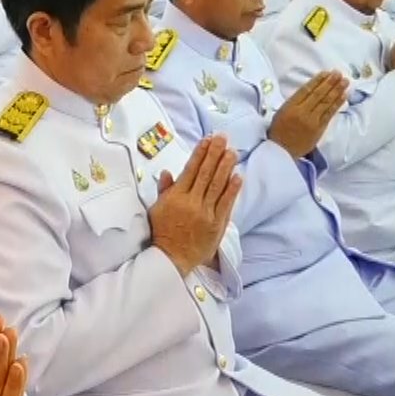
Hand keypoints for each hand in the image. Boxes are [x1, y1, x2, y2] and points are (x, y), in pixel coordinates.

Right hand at [148, 135, 241, 274]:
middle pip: (206, 173)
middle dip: (215, 153)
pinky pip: (226, 204)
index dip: (200, 153)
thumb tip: (168, 172)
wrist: (171, 258)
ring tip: (232, 152)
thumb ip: (164, 190)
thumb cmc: (162, 233)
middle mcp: (192, 202)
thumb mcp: (157, 209)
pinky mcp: (216, 224)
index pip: (190, 169)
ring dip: (226, 167)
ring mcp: (206, 213)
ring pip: (217, 185)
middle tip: (223, 137)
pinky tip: (238, 176)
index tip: (207, 139)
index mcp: (176, 197)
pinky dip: (232, 190)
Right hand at [268, 70, 348, 157]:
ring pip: (326, 103)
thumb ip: (293, 102)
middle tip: (338, 73)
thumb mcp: (280, 113)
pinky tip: (343, 96)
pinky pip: (329, 114)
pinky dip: (337, 104)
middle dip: (330, 83)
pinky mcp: (319, 129)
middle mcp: (301, 112)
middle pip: (318, 94)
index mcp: (290, 107)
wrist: (281, 151)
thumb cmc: (278, 131)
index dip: (317, 80)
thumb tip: (309, 91)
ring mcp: (311, 121)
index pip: (306, 90)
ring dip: (337, 91)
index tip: (326, 73)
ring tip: (345, 81)